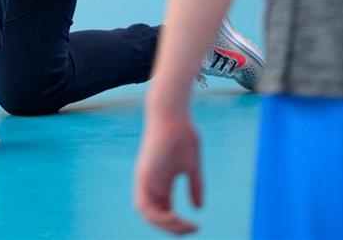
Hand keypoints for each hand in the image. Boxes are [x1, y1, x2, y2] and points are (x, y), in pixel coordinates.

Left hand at [134, 110, 202, 234]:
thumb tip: (199, 208)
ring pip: (148, 214)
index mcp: (161, 183)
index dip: (177, 224)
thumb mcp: (192, 166)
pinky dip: (157, 216)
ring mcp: (145, 180)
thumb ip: (194, 186)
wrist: (173, 115)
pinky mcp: (143, 175)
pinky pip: (144, 205)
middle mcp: (150, 184)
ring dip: (165, 225)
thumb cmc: (183, 136)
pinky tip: (174, 218)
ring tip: (184, 227)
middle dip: (172, 228)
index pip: (164, 212)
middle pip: (155, 216)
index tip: (196, 228)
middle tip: (192, 230)